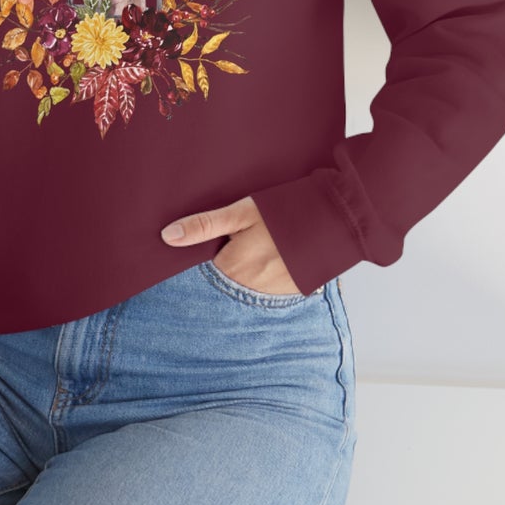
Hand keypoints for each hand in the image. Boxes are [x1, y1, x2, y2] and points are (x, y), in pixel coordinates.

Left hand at [160, 194, 302, 294]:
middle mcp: (251, 288)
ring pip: (251, 282)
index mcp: (234, 268)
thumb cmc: (286, 210)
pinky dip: (273, 272)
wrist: (337, 217)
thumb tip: (167, 236)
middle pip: (230, 276)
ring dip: (254, 267)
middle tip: (252, 235)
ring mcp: (275, 293)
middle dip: (233, 258)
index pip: (209, 266)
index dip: (213, 248)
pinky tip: (283, 252)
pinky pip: (273, 286)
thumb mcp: (241, 211)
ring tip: (269, 241)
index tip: (224, 236)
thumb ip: (205, 226)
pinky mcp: (295, 291)